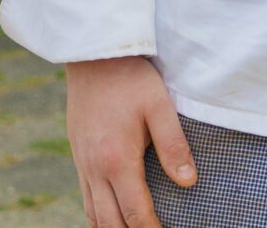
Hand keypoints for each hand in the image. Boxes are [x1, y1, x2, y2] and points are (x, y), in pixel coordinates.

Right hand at [65, 56, 196, 226]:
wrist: (92, 55)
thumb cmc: (130, 78)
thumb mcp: (160, 106)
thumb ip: (174, 146)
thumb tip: (189, 182)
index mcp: (117, 160)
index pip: (135, 213)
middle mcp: (95, 168)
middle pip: (110, 222)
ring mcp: (83, 163)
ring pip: (93, 214)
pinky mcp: (78, 154)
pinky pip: (85, 196)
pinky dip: (98, 214)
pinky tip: (113, 213)